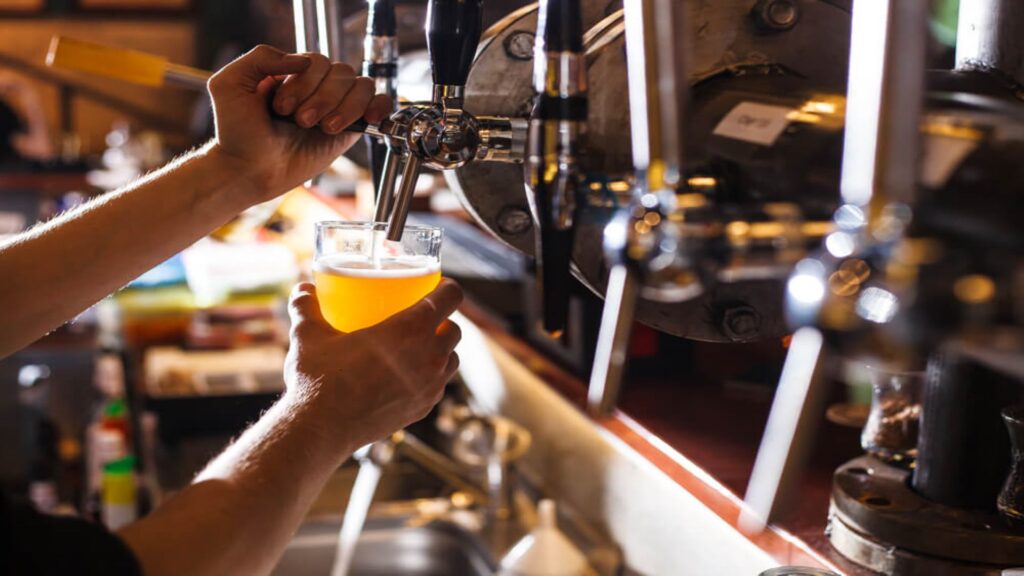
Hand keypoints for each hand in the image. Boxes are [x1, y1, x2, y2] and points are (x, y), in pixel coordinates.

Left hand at [206, 45, 391, 201]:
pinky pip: (378, 104)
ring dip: (344, 108)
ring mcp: (335, 108)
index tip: (281, 109)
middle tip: (301, 122)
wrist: (249, 170)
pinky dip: (378, 106)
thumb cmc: (237, 133)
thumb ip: (261, 58)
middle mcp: (317, 87)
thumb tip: (303, 60)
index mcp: (292, 73)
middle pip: (341, 73)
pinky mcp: (349, 130)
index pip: (317, 61)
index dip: (304, 84)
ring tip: (324, 128)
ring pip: (361, 87)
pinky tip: (367, 119)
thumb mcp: (229, 84)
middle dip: (322, 99)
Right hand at [283, 280, 463, 449]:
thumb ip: (306, 306)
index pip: (451, 297)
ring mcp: (430, 386)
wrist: (321, 428)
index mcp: (410, 329)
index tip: (437, 286)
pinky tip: (410, 376)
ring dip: (442, 350)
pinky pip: (438, 387)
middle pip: (454, 329)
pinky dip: (431, 377)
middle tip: (423, 317)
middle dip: (444, 320)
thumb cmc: (318, 377)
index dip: (448, 287)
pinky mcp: (423, 409)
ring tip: (420, 346)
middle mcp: (429, 356)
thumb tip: (302, 288)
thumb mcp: (308, 334)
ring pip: (452, 360)